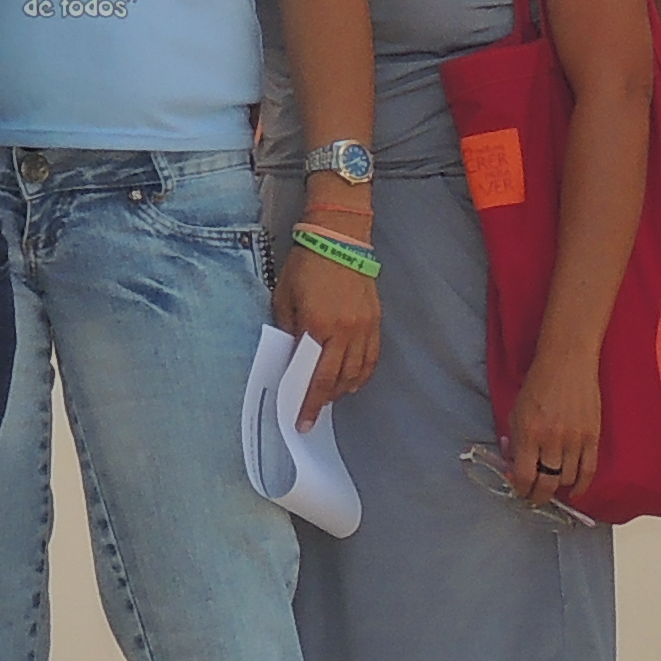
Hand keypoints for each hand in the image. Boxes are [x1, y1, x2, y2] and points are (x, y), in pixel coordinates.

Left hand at [274, 225, 382, 413]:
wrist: (339, 238)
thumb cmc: (305, 265)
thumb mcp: (284, 298)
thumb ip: (289, 330)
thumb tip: (292, 357)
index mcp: (318, 327)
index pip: (314, 377)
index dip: (308, 403)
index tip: (302, 421)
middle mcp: (344, 332)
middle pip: (337, 379)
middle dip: (324, 401)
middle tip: (313, 415)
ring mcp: (364, 327)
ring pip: (357, 372)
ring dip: (343, 389)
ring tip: (330, 397)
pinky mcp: (375, 320)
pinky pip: (372, 356)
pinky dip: (363, 373)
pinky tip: (353, 381)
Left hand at [506, 342, 604, 503]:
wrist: (567, 362)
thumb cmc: (538, 384)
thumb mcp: (516, 411)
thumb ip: (515, 441)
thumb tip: (513, 466)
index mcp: (529, 432)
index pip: (524, 476)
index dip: (521, 489)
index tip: (520, 490)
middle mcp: (552, 439)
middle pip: (547, 483)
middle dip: (538, 496)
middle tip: (535, 497)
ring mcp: (574, 439)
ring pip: (567, 479)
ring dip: (558, 488)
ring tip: (552, 486)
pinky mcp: (592, 436)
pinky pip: (589, 471)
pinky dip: (582, 486)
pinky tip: (575, 492)